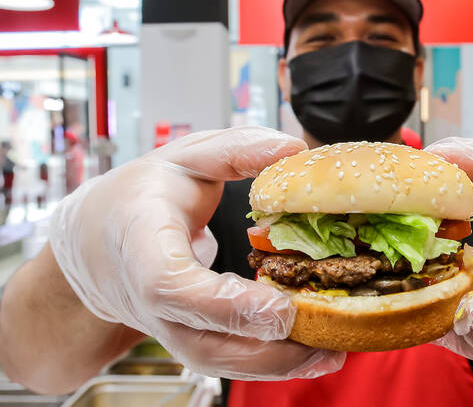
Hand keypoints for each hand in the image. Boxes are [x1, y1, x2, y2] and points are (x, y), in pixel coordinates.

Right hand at [49, 127, 344, 379]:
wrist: (98, 244)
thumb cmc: (140, 196)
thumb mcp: (182, 157)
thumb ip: (235, 150)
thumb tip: (293, 148)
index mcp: (142, 243)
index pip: (171, 285)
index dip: (224, 304)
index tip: (278, 306)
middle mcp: (150, 299)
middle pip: (202, 341)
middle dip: (266, 347)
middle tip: (328, 335)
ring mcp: (168, 326)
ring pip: (219, 361)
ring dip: (279, 363)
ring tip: (335, 350)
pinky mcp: (190, 339)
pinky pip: (229, 361)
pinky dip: (274, 363)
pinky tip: (317, 355)